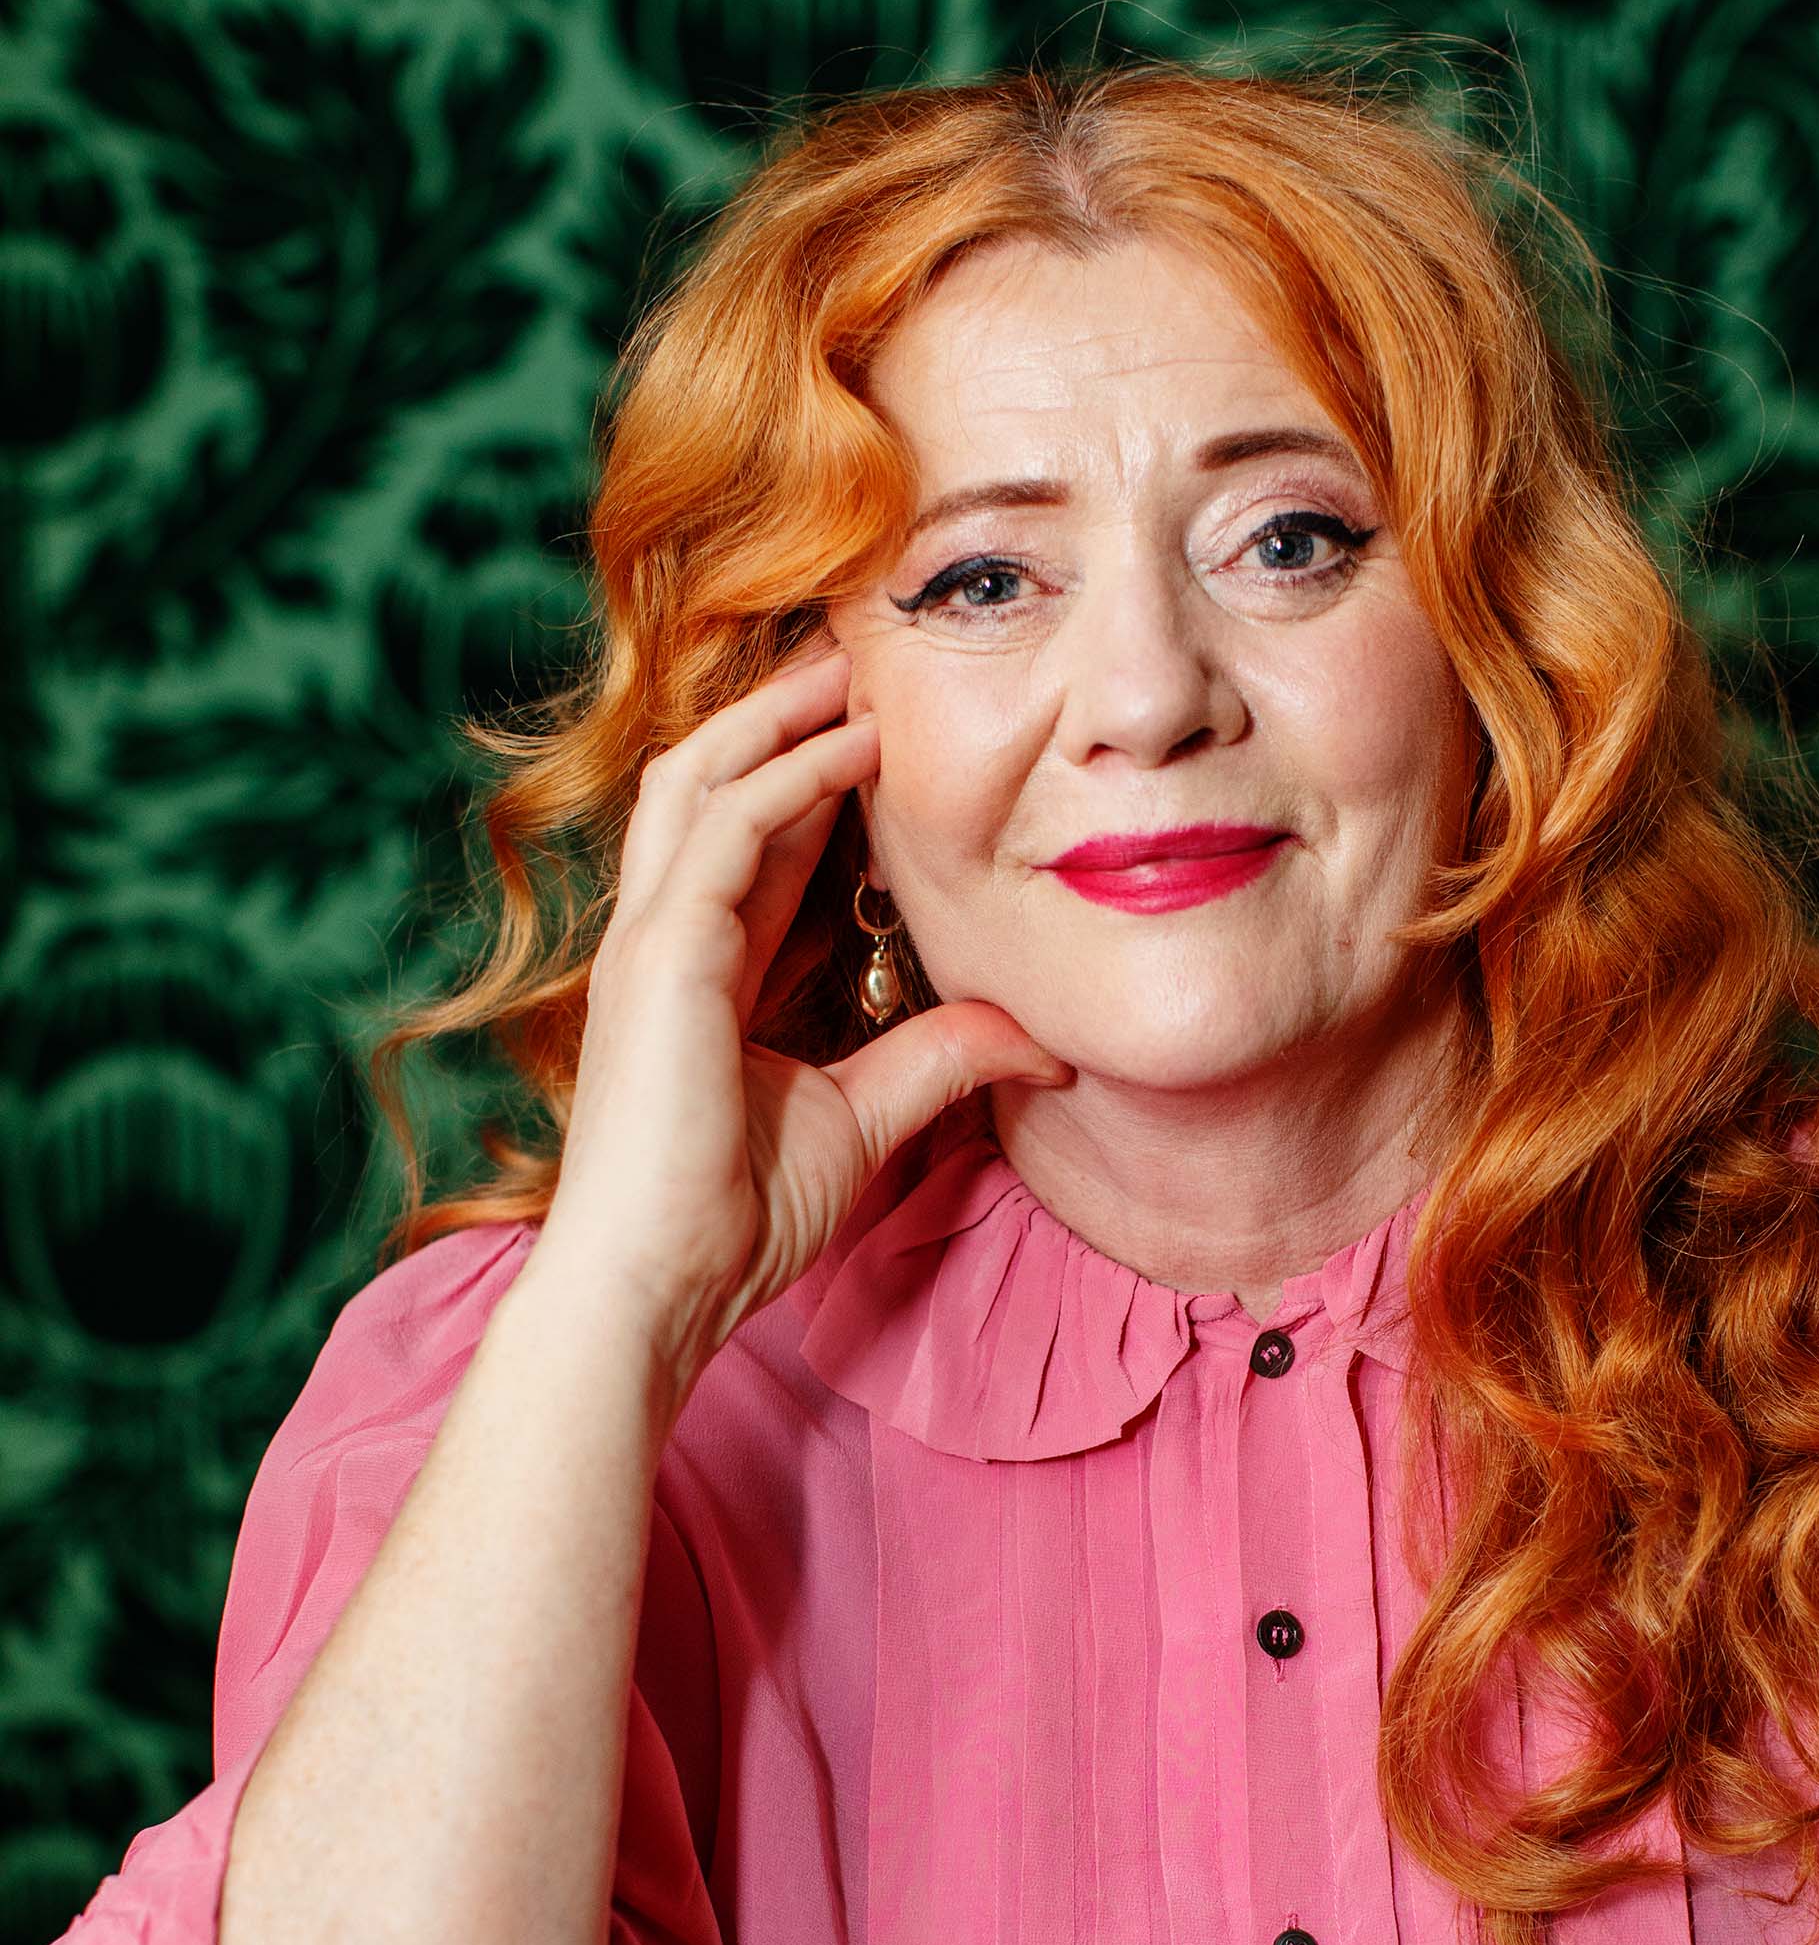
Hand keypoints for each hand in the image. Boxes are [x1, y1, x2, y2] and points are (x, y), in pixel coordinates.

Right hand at [529, 644, 1068, 1406]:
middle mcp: (662, 940)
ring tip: (855, 665)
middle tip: (862, 656)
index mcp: (697, 971)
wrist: (654, 1288)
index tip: (880, 724)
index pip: (752, 841)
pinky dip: (786, 774)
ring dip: (779, 715)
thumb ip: (938, 1062)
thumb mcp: (864, 1120)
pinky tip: (856, 744)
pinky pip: (724, 829)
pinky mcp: (659, 958)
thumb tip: (1041, 1042)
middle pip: (710, 783)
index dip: (809, 776)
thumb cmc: (730, 1222)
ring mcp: (650, 942)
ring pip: (704, 779)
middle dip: (779, 713)